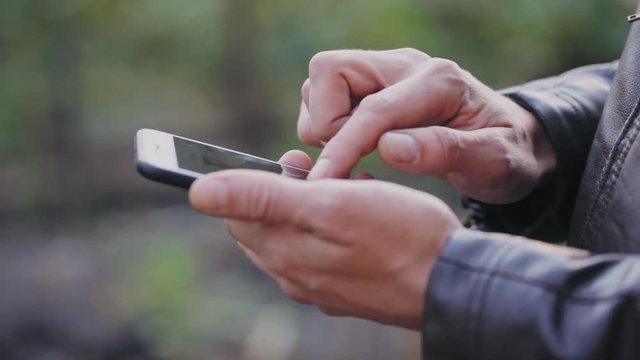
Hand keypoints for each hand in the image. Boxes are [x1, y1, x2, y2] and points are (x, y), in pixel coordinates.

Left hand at [189, 151, 461, 328]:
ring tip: (351, 189)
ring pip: (297, 236)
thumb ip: (261, 198)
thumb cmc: (399, 234)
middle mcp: (295, 276)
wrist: (453, 280)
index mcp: (283, 252)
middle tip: (326, 173)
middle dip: (286, 192)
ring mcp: (321, 287)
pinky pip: (324, 252)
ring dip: (314, 207)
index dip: (258, 180)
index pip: (236, 212)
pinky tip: (364, 215)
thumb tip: (199, 192)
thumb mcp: (328, 204)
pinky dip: (335, 228)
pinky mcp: (346, 291)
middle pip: (265, 225)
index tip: (293, 162)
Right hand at [299, 48, 555, 203]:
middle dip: (325, 123)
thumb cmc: (507, 155)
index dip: (343, 146)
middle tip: (349, 162)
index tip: (325, 184)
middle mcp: (405, 66)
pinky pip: (325, 96)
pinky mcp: (373, 86)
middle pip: (329, 70)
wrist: (514, 141)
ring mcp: (385, 72)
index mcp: (439, 81)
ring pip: (321, 83)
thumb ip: (445, 150)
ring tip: (355, 158)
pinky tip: (354, 151)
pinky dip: (327, 127)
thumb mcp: (494, 162)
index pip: (374, 108)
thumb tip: (388, 148)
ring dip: (324, 125)